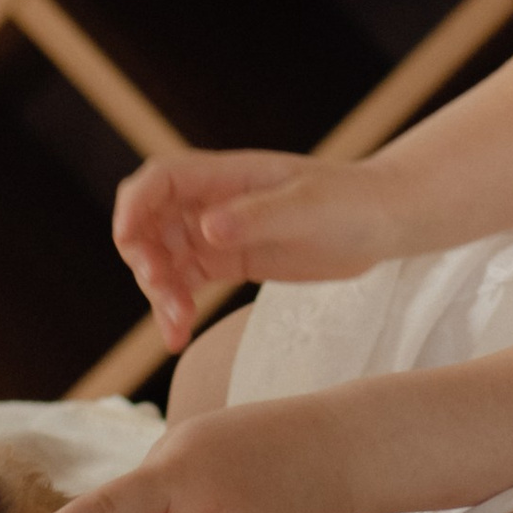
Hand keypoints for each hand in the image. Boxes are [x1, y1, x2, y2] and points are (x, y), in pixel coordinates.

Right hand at [112, 150, 399, 351]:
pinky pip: (186, 284)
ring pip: (164, 260)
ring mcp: (217, 233)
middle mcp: (212, 201)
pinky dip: (175, 309)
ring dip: (159, 292)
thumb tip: (205, 228)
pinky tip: (178, 338)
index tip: (129, 241)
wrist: (383, 221)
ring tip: (177, 328)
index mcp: (226, 175)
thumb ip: (257, 216)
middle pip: (151, 224)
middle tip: (165, 295)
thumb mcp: (308, 208)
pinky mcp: (229, 262)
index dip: (135, 206)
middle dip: (144, 259)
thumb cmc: (350, 202)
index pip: (161, 180)